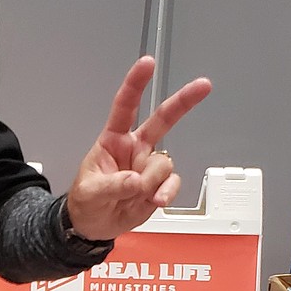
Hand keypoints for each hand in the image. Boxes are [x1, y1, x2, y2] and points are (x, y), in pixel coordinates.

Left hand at [64, 56, 211, 241]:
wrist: (93, 226)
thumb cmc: (87, 202)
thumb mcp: (91, 193)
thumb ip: (112, 185)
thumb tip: (136, 181)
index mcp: (114, 140)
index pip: (125, 107)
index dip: (136, 84)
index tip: (147, 63)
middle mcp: (136, 148)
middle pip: (163, 119)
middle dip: (183, 101)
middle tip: (203, 85)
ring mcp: (149, 166)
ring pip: (165, 163)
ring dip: (153, 181)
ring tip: (134, 196)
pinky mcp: (159, 185)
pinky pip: (172, 182)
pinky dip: (167, 192)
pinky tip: (156, 201)